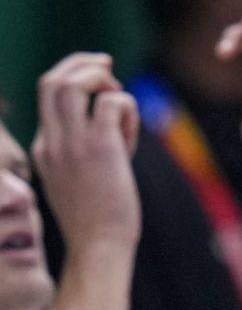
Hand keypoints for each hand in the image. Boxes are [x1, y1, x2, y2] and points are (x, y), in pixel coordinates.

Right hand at [32, 54, 140, 254]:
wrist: (98, 246)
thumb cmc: (96, 219)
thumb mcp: (76, 179)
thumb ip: (82, 150)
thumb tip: (110, 122)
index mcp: (43, 148)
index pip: (47, 97)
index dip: (75, 80)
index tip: (100, 83)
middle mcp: (51, 142)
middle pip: (50, 81)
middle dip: (80, 63)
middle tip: (107, 66)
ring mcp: (71, 143)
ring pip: (70, 84)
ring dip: (100, 78)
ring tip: (119, 93)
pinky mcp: (99, 147)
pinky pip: (112, 102)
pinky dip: (127, 107)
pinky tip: (131, 136)